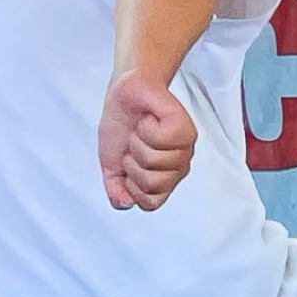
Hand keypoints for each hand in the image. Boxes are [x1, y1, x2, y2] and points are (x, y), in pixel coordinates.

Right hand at [98, 76, 196, 211]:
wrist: (126, 93)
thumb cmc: (122, 126)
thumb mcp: (111, 164)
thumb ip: (116, 189)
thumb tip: (125, 203)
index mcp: (164, 179)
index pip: (150, 203)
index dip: (130, 186)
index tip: (127, 165)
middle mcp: (178, 166)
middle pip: (151, 185)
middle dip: (131, 163)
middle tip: (133, 144)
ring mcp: (184, 147)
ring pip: (154, 161)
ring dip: (137, 142)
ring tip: (141, 129)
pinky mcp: (185, 127)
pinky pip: (163, 139)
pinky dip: (147, 127)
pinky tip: (149, 119)